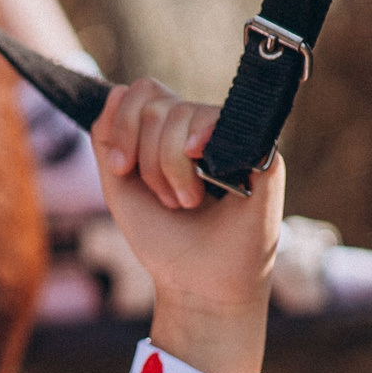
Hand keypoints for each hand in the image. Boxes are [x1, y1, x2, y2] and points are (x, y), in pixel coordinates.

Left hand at [92, 79, 281, 372]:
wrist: (196, 281)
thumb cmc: (164, 238)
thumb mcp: (119, 185)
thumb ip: (108, 138)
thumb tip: (116, 90)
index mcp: (172, 132)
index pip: (143, 92)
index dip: (123, 124)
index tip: (120, 169)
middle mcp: (204, 128)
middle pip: (157, 104)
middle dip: (146, 160)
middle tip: (165, 198)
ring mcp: (235, 137)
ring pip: (181, 114)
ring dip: (169, 169)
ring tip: (186, 201)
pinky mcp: (263, 152)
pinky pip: (220, 125)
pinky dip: (194, 161)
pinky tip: (204, 187)